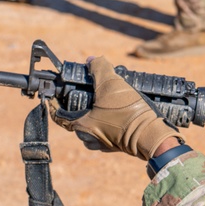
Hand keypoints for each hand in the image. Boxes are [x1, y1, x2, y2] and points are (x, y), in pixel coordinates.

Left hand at [51, 56, 179, 159]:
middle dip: (78, 105)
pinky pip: (106, 131)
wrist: (151, 135)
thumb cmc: (128, 113)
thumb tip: (91, 60)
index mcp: (81, 126)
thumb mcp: (111, 83)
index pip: (58, 115)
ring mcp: (104, 144)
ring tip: (105, 99)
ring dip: (94, 113)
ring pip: (92, 125)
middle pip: (76, 119)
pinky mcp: (117, 145)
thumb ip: (99, 68)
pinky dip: (108, 121)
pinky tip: (119, 110)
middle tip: (87, 92)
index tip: (53, 95)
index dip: (54, 103)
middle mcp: (89, 138)